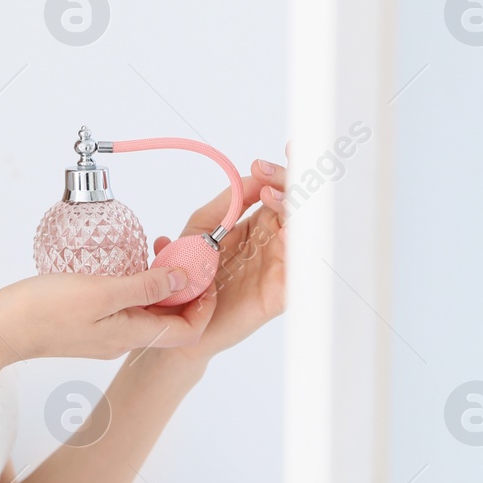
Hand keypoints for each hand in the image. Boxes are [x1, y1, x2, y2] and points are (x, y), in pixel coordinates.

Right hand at [0, 264, 215, 367]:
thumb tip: (184, 279)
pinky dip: (134, 286)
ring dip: (159, 285)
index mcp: (130, 335)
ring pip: (146, 312)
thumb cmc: (43, 310)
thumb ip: (144, 286)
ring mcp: (103, 334)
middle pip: (169, 321)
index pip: (188, 332)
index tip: (203, 272)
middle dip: (184, 289)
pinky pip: (123, 308)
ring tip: (157, 252)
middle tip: (181, 254)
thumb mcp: (101, 291)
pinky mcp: (86, 325)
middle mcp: (121, 339)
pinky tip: (124, 265)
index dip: (203, 305)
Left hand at [145, 142, 289, 367]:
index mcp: (260, 225)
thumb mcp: (201, 228)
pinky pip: (299, 272)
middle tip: (265, 175)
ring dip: (294, 211)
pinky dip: (300, 250)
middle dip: (288, 184)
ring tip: (270, 196)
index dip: (280, 173)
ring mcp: (280, 267)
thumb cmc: (191, 276)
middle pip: (298, 206)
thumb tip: (254, 177)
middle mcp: (276, 243)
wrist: (177, 320)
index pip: (281, 192)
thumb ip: (226, 203)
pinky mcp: (280, 293)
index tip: (262, 161)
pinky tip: (289, 232)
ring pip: (304, 233)